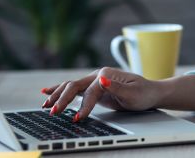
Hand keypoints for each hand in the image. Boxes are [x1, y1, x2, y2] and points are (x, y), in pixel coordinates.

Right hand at [40, 67, 161, 120]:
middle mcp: (98, 75)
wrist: (150, 93)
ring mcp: (94, 81)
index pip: (90, 91)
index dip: (83, 105)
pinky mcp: (93, 89)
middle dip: (62, 99)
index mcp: (106, 74)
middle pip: (74, 86)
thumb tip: (101, 79)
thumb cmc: (143, 94)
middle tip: (52, 112)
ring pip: (70, 86)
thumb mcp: (133, 93)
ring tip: (44, 104)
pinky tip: (47, 92)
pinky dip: (60, 91)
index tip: (77, 118)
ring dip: (57, 95)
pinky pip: (74, 90)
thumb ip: (116, 87)